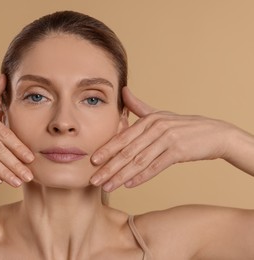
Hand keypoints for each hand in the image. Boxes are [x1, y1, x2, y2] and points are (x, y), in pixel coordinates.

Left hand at [90, 87, 233, 190]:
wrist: (214, 134)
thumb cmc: (183, 125)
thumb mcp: (160, 114)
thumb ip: (139, 106)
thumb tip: (123, 90)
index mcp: (148, 120)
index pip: (122, 137)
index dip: (106, 150)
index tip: (91, 162)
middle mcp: (155, 128)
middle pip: (127, 151)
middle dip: (108, 167)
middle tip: (94, 179)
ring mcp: (167, 139)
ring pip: (139, 161)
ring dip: (121, 176)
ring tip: (108, 186)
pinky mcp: (178, 151)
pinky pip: (156, 166)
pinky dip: (142, 176)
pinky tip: (130, 185)